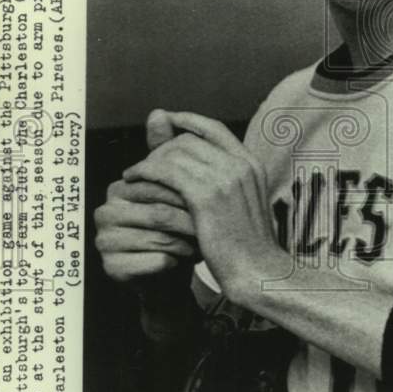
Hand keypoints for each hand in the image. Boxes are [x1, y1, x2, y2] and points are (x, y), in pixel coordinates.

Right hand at [94, 109, 199, 282]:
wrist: (168, 273)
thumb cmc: (176, 227)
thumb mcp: (177, 188)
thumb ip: (168, 151)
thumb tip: (159, 111)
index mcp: (118, 189)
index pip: (158, 184)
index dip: (189, 190)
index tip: (214, 198)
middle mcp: (105, 213)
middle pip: (159, 209)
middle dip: (191, 216)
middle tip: (214, 222)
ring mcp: (105, 242)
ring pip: (158, 236)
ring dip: (188, 240)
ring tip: (205, 242)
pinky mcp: (113, 269)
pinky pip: (154, 261)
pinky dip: (178, 261)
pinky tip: (187, 260)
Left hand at [122, 112, 287, 300]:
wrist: (258, 270)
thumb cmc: (247, 245)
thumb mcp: (239, 205)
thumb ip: (221, 180)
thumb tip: (199, 164)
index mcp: (251, 164)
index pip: (214, 128)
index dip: (187, 121)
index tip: (166, 123)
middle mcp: (240, 165)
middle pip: (190, 140)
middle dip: (162, 148)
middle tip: (144, 163)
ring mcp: (225, 179)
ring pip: (175, 153)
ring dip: (149, 160)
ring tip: (134, 173)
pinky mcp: (206, 197)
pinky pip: (166, 172)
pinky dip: (145, 171)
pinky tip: (133, 180)